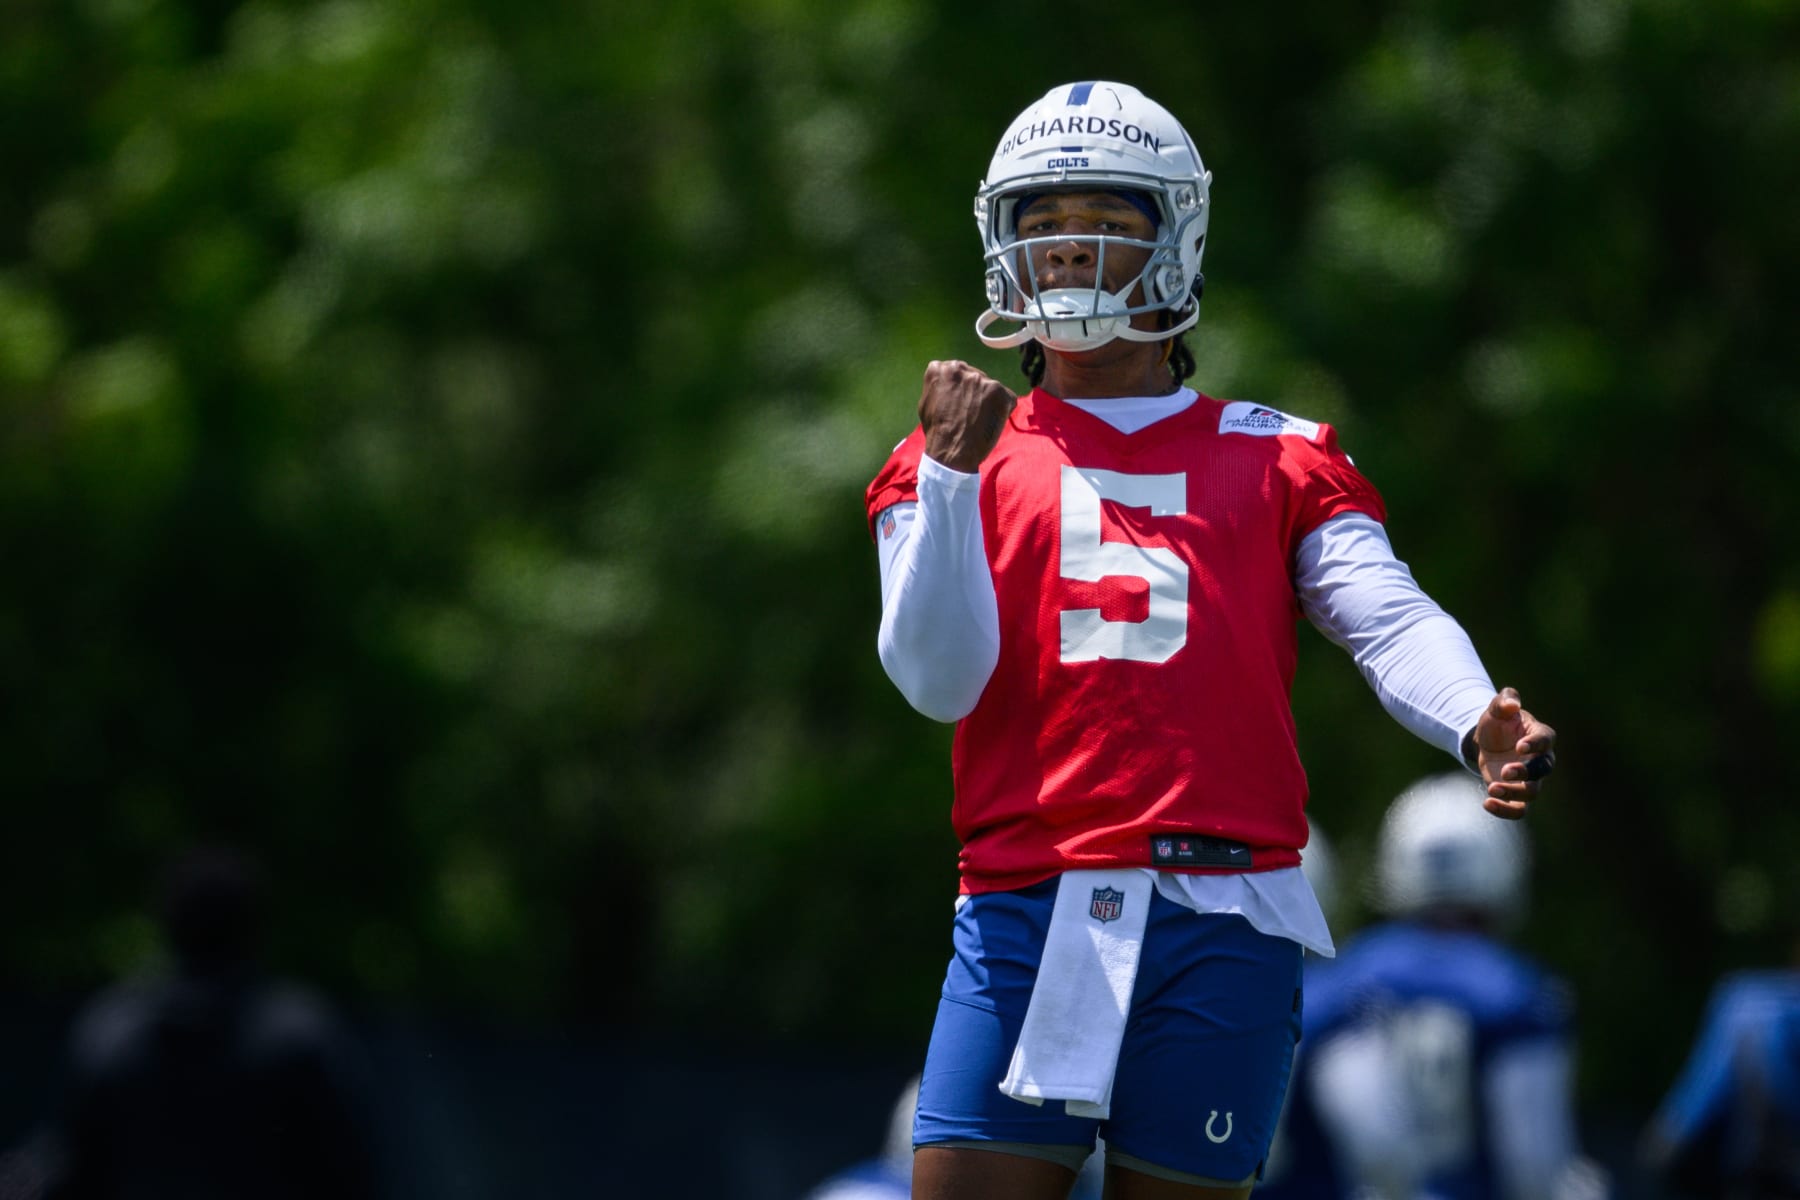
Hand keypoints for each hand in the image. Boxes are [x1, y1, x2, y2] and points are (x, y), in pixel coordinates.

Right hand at [919, 360, 1015, 472]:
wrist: (951, 452)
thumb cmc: (937, 431)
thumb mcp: (926, 402)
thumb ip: (938, 385)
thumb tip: (946, 379)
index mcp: (942, 369)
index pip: (956, 371)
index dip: (959, 390)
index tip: (957, 403)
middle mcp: (962, 369)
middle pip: (974, 377)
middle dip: (974, 393)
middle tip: (969, 413)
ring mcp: (983, 379)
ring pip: (991, 388)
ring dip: (988, 402)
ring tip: (979, 421)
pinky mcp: (1000, 392)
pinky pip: (1007, 398)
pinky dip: (1003, 410)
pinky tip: (990, 423)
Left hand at [1470, 687, 1555, 818]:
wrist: (1487, 741)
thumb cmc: (1498, 722)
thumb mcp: (1497, 708)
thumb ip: (1504, 701)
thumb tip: (1511, 703)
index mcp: (1540, 735)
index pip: (1545, 740)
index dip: (1535, 744)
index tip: (1519, 746)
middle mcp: (1541, 759)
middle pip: (1543, 769)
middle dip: (1525, 772)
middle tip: (1504, 771)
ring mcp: (1530, 778)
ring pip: (1532, 792)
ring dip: (1514, 793)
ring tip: (1492, 788)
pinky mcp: (1516, 793)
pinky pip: (1519, 809)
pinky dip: (1506, 810)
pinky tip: (1487, 803)